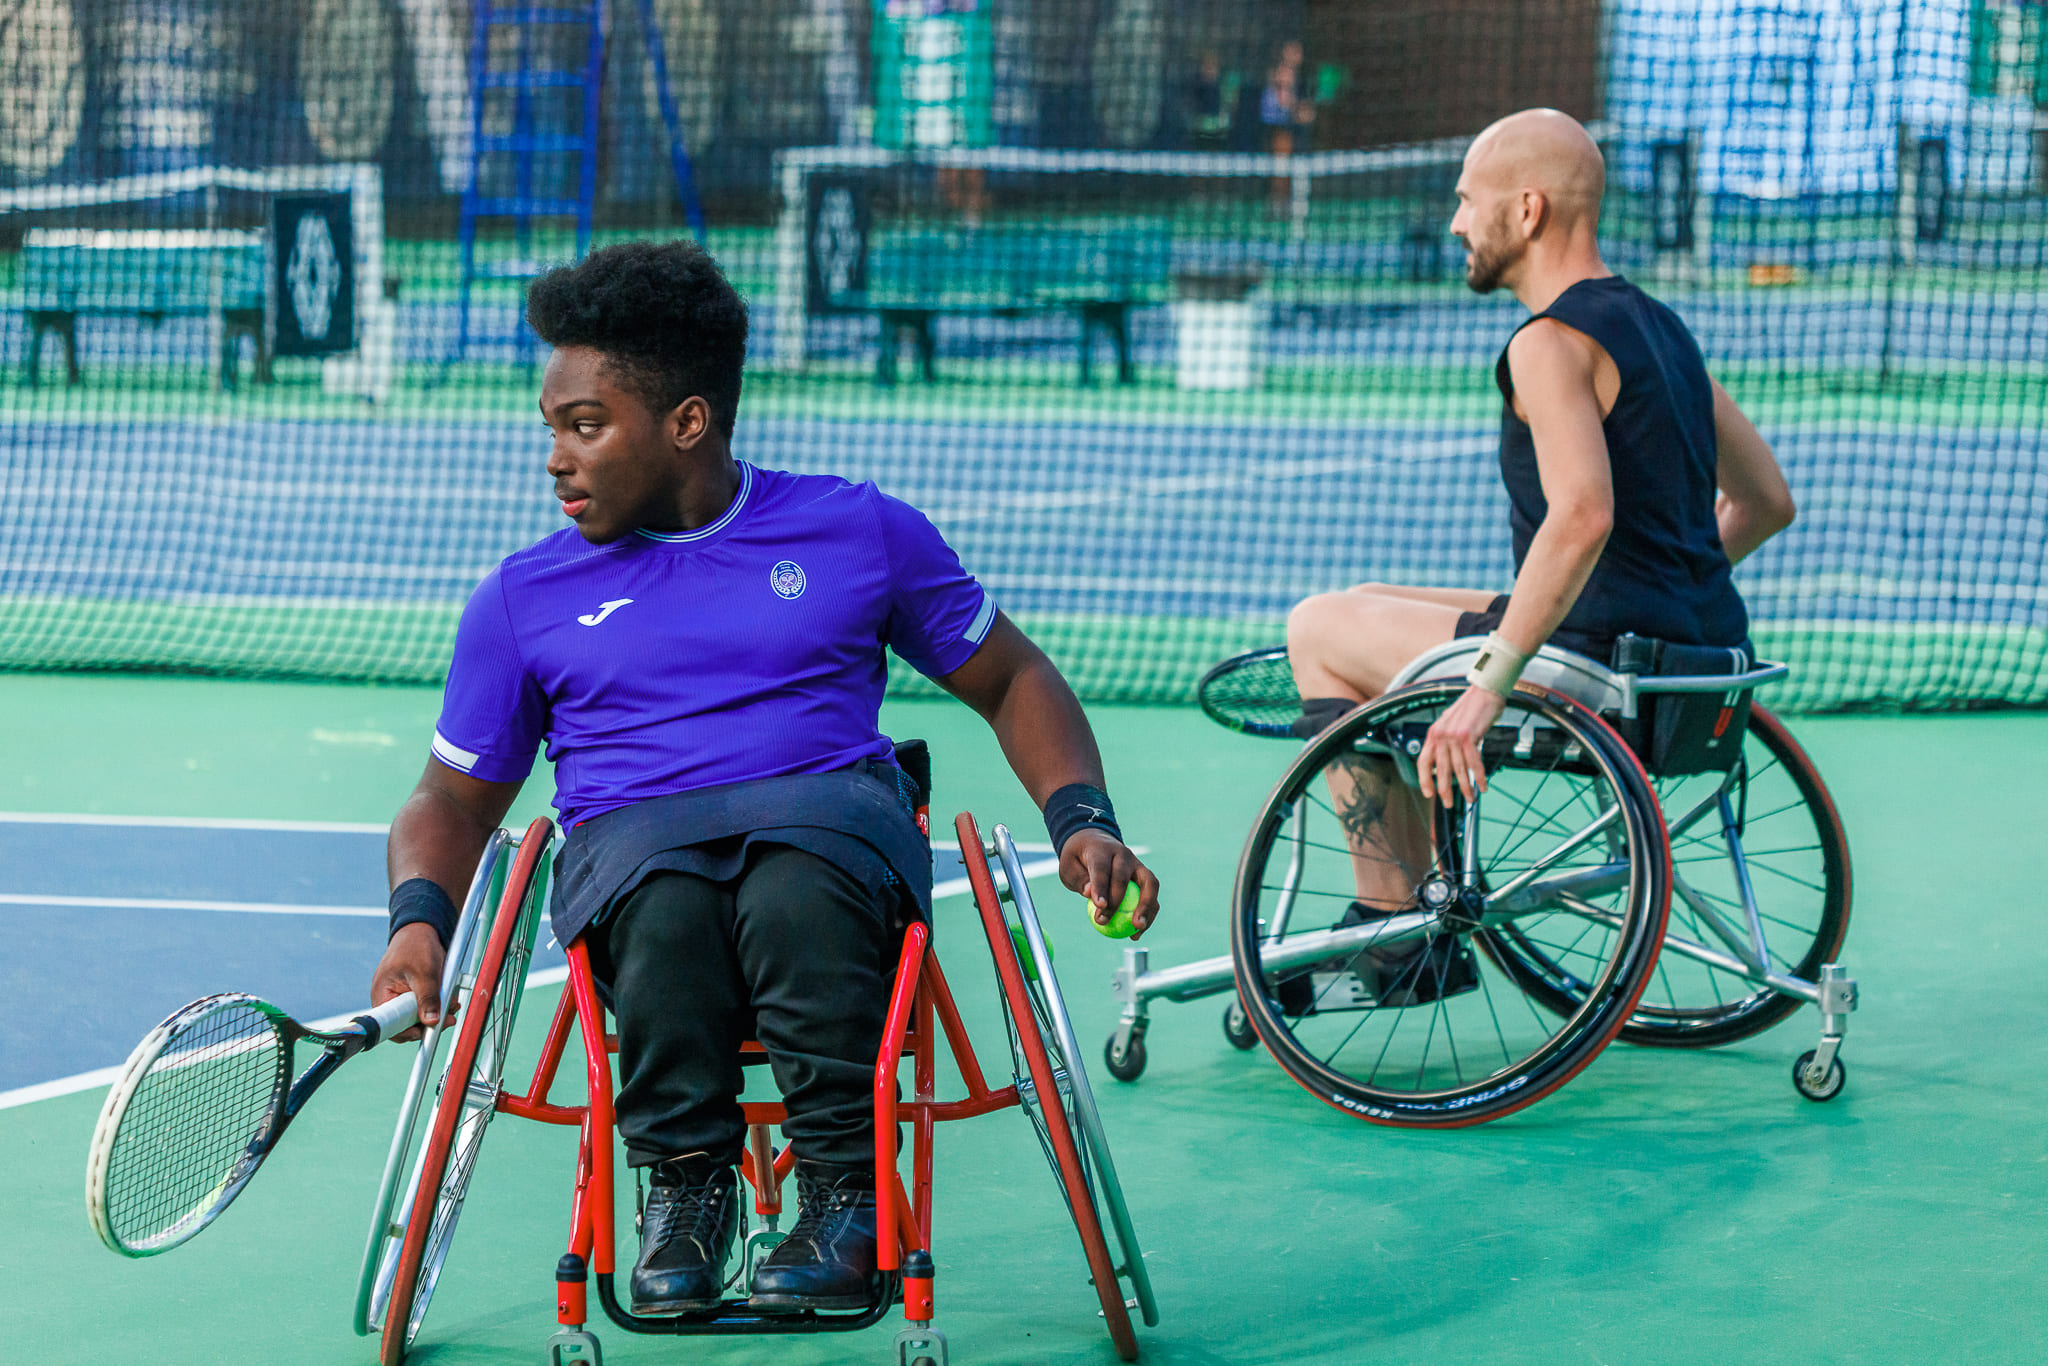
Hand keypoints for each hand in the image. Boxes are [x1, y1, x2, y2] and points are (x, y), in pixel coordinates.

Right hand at [371, 922, 448, 1042]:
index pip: (389, 1025)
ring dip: (438, 1012)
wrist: (422, 929)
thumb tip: (431, 1022)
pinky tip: (449, 998)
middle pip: (407, 1024)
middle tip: (449, 1017)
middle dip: (430, 1021)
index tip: (426, 1030)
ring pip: (419, 1016)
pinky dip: (439, 1004)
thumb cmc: (416, 945)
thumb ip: (428, 997)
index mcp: (382, 995)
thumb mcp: (425, 972)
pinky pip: (426, 1005)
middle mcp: (389, 999)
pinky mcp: (414, 993)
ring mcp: (402, 996)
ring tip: (452, 1003)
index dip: (408, 1032)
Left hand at [1059, 828, 1160, 938]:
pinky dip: (1148, 914)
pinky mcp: (1146, 877)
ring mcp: (1138, 865)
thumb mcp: (1069, 867)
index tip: (1099, 906)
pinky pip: (1152, 896)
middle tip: (1104, 921)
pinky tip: (1136, 934)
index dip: (1101, 886)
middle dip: (1116, 902)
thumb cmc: (1079, 860)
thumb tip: (1089, 894)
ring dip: (1146, 908)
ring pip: (1149, 884)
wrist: (1095, 844)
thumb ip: (1078, 880)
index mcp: (1102, 849)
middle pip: (1124, 878)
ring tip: (1137, 929)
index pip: (1101, 868)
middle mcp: (1123, 854)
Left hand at [1417, 684, 1508, 807]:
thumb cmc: (1472, 709)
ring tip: (1470, 799)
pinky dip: (1479, 777)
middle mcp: (1440, 735)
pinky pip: (1473, 763)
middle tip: (1448, 804)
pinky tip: (1482, 786)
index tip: (1429, 793)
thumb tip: (1449, 763)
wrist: (1485, 691)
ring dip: (1465, 787)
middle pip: (1440, 770)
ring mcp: (1453, 736)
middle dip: (1444, 790)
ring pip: (1458, 769)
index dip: (1425, 779)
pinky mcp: (1468, 737)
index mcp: (1434, 733)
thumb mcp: (1451, 724)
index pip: (1424, 761)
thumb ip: (1447, 741)